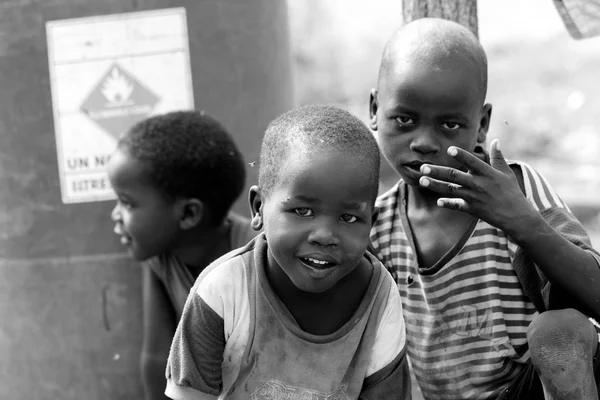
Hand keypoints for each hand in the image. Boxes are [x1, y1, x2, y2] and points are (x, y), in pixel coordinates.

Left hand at [418, 139, 535, 231]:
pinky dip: (447, 204)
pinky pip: (457, 206)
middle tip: (422, 167)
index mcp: (487, 173)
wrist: (516, 216)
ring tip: (421, 181)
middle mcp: (479, 184)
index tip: (450, 149)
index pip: (472, 162)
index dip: (462, 156)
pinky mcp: (472, 209)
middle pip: (455, 176)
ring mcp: (474, 197)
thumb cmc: (512, 192)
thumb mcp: (507, 173)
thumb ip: (498, 157)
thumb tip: (496, 140)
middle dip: (438, 171)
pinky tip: (437, 201)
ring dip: (435, 185)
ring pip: (451, 190)